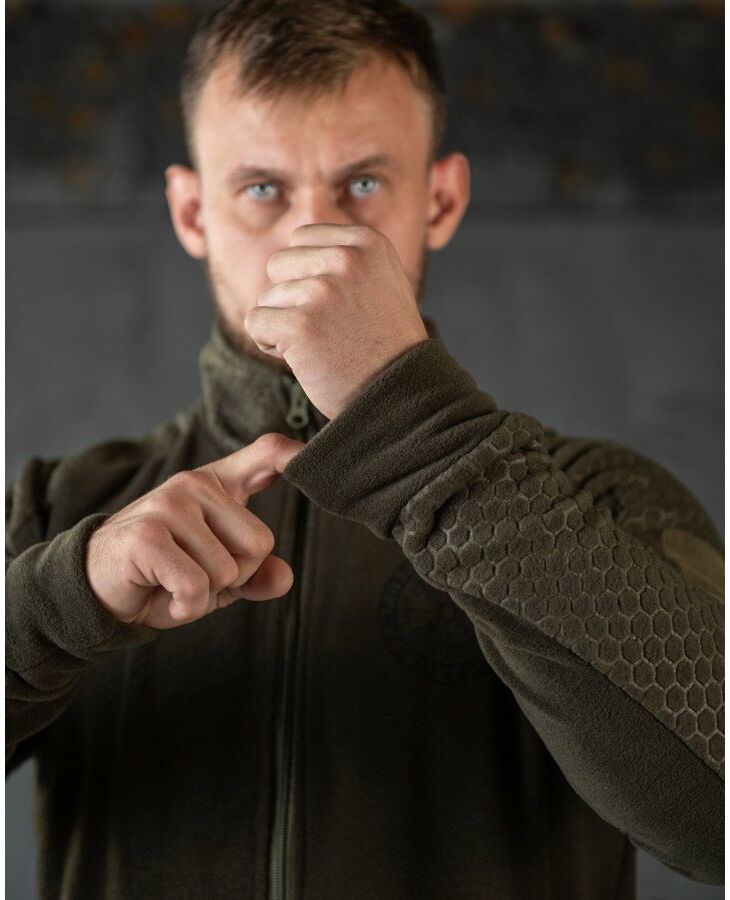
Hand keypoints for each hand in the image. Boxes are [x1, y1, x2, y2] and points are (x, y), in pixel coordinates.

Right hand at [85, 433, 303, 629]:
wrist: (97, 590)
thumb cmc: (163, 576)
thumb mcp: (218, 578)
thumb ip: (256, 575)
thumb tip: (284, 577)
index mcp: (217, 485)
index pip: (264, 454)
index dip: (294, 454)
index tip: (310, 454)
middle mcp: (195, 484)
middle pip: (260, 543)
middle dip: (235, 576)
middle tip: (194, 574)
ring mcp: (170, 505)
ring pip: (228, 571)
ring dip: (204, 595)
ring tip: (172, 582)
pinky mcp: (149, 535)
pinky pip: (197, 587)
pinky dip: (185, 607)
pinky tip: (161, 594)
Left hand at [244, 224, 428, 418]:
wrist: (402, 395)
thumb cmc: (386, 345)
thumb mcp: (382, 281)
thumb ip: (346, 257)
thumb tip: (295, 243)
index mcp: (367, 242)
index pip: (302, 239)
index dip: (308, 275)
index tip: (339, 306)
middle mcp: (347, 259)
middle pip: (279, 265)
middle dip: (292, 298)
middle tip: (329, 329)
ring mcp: (323, 291)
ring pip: (267, 298)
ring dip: (284, 325)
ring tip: (322, 346)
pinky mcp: (300, 325)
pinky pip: (256, 323)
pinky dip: (270, 344)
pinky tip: (303, 358)